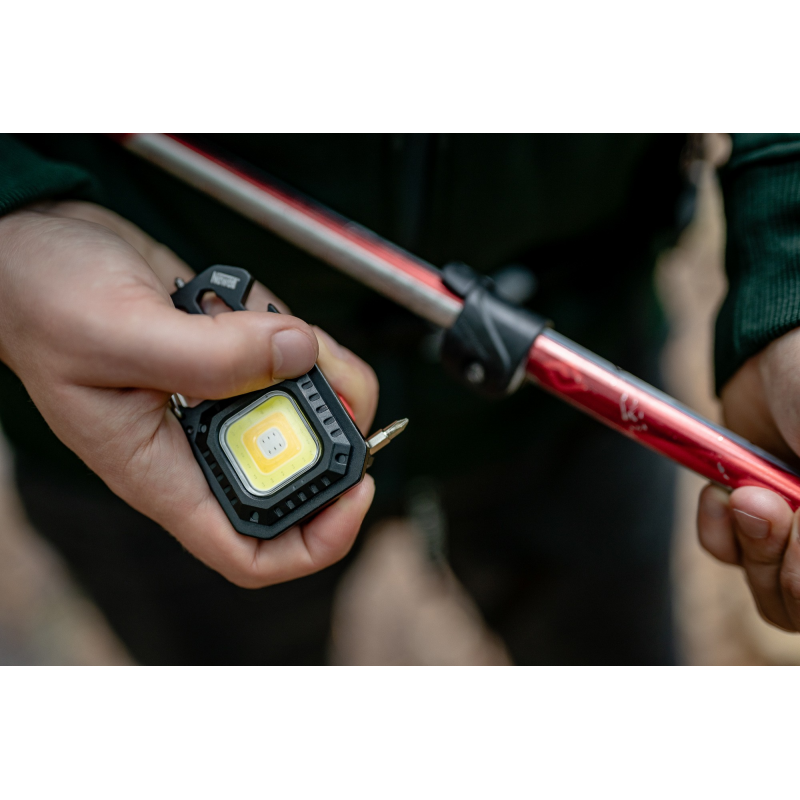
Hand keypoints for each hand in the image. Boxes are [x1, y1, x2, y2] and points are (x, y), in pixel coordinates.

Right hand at [0, 202, 378, 587]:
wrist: (37, 248)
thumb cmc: (43, 302)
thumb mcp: (115, 333)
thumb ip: (208, 355)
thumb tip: (298, 355)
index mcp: (164, 471)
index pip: (250, 550)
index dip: (316, 540)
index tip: (356, 491)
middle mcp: (200, 444)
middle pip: (295, 478)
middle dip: (335, 439)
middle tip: (342, 389)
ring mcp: (221, 400)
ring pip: (304, 414)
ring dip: (326, 379)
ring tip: (310, 339)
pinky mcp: (232, 356)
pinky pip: (292, 361)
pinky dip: (305, 340)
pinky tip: (275, 313)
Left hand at [698, 327, 799, 630]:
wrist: (775, 350)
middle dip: (786, 565)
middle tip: (766, 502)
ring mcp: (798, 539)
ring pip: (773, 597)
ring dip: (753, 548)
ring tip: (744, 493)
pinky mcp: (749, 522)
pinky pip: (728, 558)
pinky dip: (717, 533)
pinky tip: (719, 492)